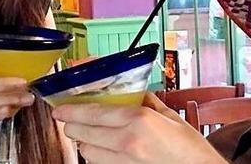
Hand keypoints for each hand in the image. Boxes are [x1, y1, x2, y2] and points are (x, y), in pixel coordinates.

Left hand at [52, 93, 227, 163]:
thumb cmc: (190, 148)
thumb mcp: (169, 116)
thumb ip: (145, 102)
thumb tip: (130, 93)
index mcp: (138, 121)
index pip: (93, 113)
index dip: (71, 110)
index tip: (60, 108)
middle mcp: (127, 142)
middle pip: (83, 134)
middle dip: (73, 125)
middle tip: (70, 119)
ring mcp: (125, 163)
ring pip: (87, 153)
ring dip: (85, 141)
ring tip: (89, 134)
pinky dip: (97, 155)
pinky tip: (105, 148)